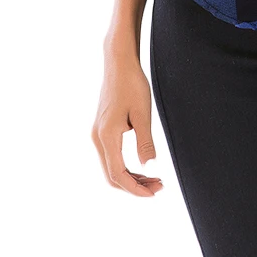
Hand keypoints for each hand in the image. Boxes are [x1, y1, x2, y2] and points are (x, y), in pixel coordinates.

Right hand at [91, 47, 163, 196]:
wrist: (118, 63)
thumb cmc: (132, 84)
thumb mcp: (142, 112)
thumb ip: (144, 140)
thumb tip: (148, 166)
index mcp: (107, 135)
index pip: (118, 174)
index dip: (135, 188)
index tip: (153, 193)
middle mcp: (98, 138)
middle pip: (112, 175)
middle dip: (134, 185)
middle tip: (158, 187)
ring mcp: (98, 134)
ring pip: (111, 167)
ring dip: (131, 176)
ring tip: (154, 179)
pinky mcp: (102, 129)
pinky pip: (111, 156)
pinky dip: (125, 166)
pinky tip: (141, 166)